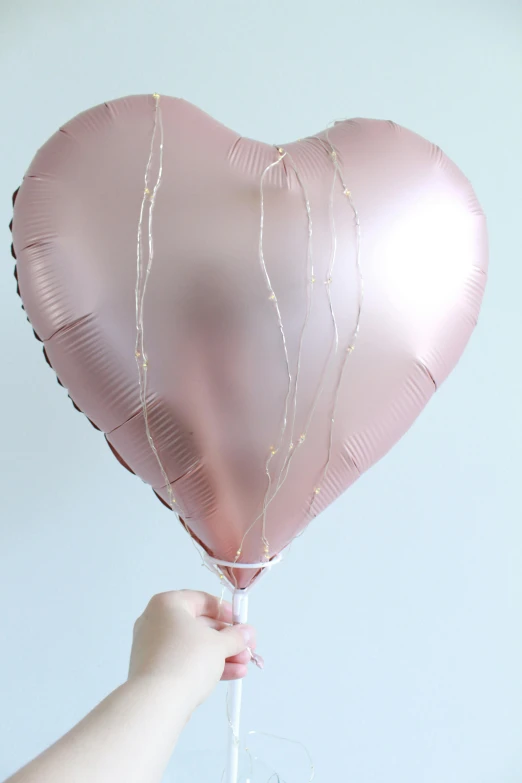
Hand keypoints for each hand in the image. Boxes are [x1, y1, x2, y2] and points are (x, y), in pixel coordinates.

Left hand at [128, 590, 255, 710]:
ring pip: (194, 646)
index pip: (202, 600)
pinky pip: (185, 661)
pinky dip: (207, 666)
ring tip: (244, 665)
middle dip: (227, 639)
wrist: (156, 702)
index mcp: (167, 604)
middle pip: (200, 625)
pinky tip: (233, 674)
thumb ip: (235, 636)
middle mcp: (156, 621)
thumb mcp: (218, 644)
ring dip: (222, 654)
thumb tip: (245, 633)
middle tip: (247, 648)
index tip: (241, 622)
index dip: (226, 611)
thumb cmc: (187, 660)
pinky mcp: (155, 670)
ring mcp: (154, 647)